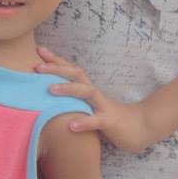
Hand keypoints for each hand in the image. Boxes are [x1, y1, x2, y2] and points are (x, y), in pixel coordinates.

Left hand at [36, 46, 153, 152]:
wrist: (140, 128)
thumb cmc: (109, 118)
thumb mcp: (88, 107)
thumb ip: (73, 102)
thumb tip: (48, 98)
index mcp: (88, 89)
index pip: (71, 69)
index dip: (56, 60)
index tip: (39, 50)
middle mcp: (95, 94)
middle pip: (76, 74)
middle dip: (57, 68)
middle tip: (37, 66)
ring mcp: (103, 106)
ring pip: (86, 92)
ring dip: (68, 89)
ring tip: (50, 89)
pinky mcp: (110, 122)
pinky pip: (97, 121)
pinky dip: (84, 122)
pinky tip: (71, 126)